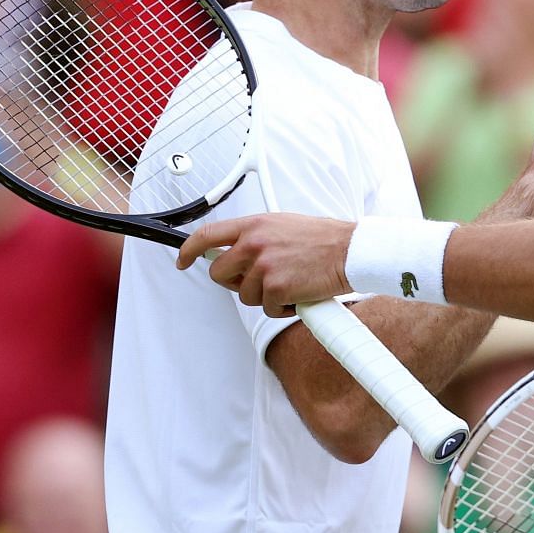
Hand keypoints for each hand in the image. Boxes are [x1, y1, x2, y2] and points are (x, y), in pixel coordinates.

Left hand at [177, 212, 355, 314]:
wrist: (350, 252)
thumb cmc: (322, 240)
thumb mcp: (282, 226)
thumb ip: (254, 236)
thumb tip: (232, 251)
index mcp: (254, 225)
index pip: (206, 235)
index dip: (188, 250)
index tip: (182, 260)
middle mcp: (254, 243)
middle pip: (219, 273)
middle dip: (233, 282)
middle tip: (257, 281)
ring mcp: (263, 266)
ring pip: (243, 295)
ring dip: (264, 296)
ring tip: (288, 283)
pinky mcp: (275, 288)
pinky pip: (266, 307)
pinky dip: (281, 307)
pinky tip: (297, 293)